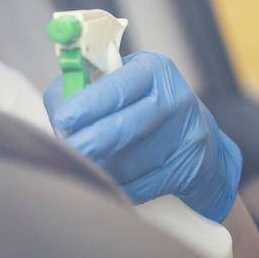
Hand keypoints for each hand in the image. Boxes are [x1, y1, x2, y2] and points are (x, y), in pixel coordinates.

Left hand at [42, 51, 242, 221]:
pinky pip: (143, 186)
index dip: (86, 105)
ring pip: (131, 161)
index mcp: (152, 69)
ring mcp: (188, 133)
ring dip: (103, 168)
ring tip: (91, 165)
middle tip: (68, 151)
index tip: (63, 121)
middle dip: (90, 142)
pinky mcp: (191, 166)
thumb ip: (83, 92)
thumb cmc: (141, 107)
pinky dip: (120, 188)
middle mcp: (175, 97)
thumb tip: (59, 118)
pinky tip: (110, 184)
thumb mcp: (120, 86)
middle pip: (124, 126)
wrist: (200, 141)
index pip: (116, 87)